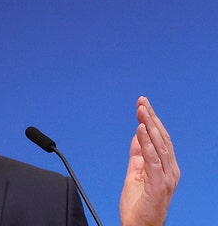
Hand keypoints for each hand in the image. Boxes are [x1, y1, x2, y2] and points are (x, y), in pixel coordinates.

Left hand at [120, 97, 179, 225]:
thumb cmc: (139, 205)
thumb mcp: (135, 173)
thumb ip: (137, 155)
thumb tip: (137, 136)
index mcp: (166, 167)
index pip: (160, 138)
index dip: (152, 120)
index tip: (142, 104)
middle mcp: (170, 170)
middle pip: (162, 138)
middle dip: (151, 117)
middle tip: (142, 101)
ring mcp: (166, 177)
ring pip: (159, 145)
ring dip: (149, 125)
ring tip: (141, 110)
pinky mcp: (158, 183)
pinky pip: (152, 159)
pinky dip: (146, 142)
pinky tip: (140, 129)